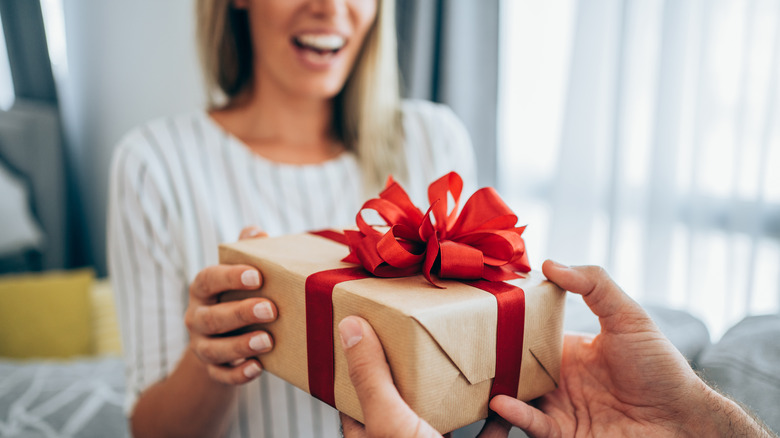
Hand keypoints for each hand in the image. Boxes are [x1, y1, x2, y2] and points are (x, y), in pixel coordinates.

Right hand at [184, 226, 276, 384]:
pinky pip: (221, 376)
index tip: (257, 275)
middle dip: (241, 313)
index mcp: (202, 289)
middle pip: (212, 317)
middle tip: (271, 309)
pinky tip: (258, 368)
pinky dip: (238, 374)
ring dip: (240, 345)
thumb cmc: (237, 294)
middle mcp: (197, 317)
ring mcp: (202, 345)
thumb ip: (247, 250)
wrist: (223, 336)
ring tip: (267, 341)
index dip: (230, 277)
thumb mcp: (240, 272)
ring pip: (213, 349)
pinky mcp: (213, 369)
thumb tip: (257, 232)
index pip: (208, 279)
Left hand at [337, 316, 511, 437]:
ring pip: (449, 414)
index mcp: (375, 435)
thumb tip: (351, 328)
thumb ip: (372, 377)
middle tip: (425, 330)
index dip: (360, 358)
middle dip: (417, 367)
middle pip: (407, 398)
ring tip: (468, 353)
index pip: (356, 393)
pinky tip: (507, 395)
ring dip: (461, 388)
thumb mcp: (392, 420)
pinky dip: (502, 416)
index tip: (369, 324)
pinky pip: (490, 433)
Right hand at [488, 261, 724, 436]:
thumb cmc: (662, 367)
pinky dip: (515, 415)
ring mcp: (559, 409)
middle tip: (456, 358)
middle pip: (510, 372)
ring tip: (468, 396)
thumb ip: (595, 285)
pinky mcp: (564, 435)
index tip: (472, 318)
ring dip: (489, 402)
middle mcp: (556, 380)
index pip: (523, 338)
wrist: (685, 420)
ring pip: (511, 403)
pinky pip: (532, 425)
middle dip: (484, 369)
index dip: (499, 330)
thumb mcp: (629, 316)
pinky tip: (502, 403)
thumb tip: (550, 262)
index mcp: (565, 351)